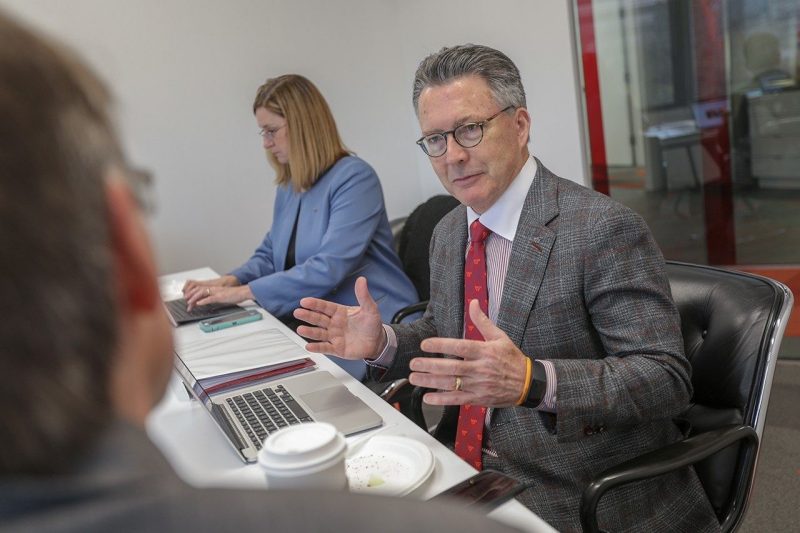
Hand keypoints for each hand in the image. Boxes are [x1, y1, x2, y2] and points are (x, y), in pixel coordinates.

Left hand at [183, 276, 244, 309]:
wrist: (243, 292)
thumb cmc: (235, 295)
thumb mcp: (222, 296)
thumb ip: (214, 298)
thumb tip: (206, 302)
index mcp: (214, 289)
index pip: (200, 289)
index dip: (193, 294)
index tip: (188, 299)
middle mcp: (214, 289)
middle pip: (199, 290)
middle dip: (191, 296)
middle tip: (186, 302)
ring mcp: (217, 292)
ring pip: (202, 293)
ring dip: (194, 298)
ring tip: (189, 303)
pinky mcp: (220, 296)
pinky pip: (210, 298)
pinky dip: (203, 301)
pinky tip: (199, 303)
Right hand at [294, 277, 384, 359]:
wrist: (377, 342)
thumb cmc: (371, 324)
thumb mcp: (370, 309)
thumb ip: (363, 295)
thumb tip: (362, 280)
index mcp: (339, 312)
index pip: (325, 307)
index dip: (315, 304)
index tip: (304, 301)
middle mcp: (334, 324)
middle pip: (318, 319)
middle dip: (308, 316)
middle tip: (297, 312)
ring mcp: (334, 336)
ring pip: (319, 333)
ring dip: (309, 332)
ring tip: (300, 329)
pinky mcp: (337, 348)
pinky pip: (325, 348)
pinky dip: (317, 347)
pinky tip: (309, 346)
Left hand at [408, 299, 527, 407]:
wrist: (527, 383)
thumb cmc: (512, 359)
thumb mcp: (500, 337)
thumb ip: (483, 321)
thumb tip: (473, 303)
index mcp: (485, 351)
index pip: (460, 347)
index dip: (441, 346)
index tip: (425, 344)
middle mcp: (480, 369)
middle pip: (451, 367)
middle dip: (430, 365)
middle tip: (413, 363)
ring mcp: (479, 385)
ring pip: (451, 384)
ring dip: (430, 382)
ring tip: (415, 378)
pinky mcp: (478, 398)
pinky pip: (457, 399)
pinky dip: (442, 399)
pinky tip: (428, 397)